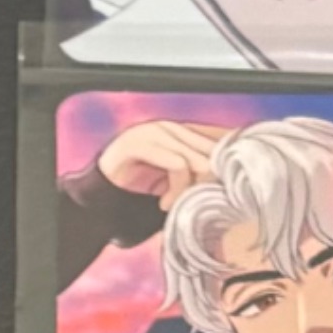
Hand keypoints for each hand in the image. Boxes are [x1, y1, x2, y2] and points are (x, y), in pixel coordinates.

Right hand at [97, 119, 222, 207]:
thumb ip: (200, 177)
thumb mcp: (178, 184)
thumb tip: (233, 183)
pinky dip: (177, 189)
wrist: (99, 200)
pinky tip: (164, 203)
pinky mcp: (140, 143)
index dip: (229, 167)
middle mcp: (172, 126)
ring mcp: (155, 132)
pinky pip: (178, 164)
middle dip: (210, 184)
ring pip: (200, 159)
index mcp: (183, 132)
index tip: (225, 193)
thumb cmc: (140, 193)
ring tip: (175, 205)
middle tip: (197, 205)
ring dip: (192, 190)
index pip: (222, 139)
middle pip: (215, 152)